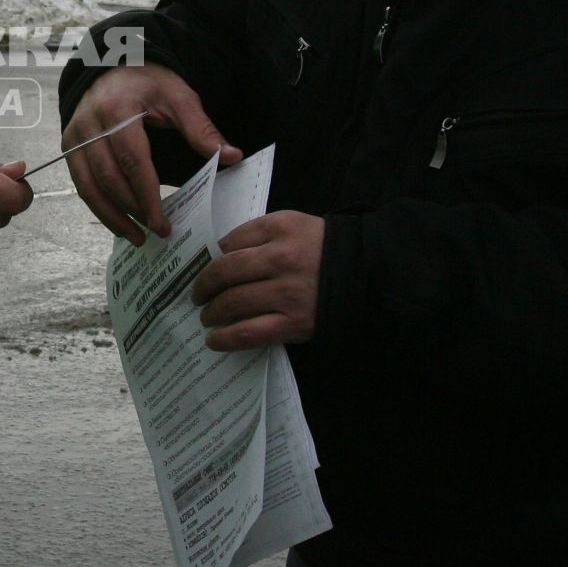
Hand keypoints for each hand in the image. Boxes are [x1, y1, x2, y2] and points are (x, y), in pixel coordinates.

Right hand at [63, 65, 239, 242]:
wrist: (113, 65)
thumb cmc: (148, 81)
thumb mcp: (178, 96)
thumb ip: (201, 129)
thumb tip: (231, 157)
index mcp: (117, 111)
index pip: (133, 163)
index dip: (147, 197)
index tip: (163, 224)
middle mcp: (89, 125)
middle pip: (109, 180)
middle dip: (132, 212)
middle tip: (155, 233)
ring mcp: (74, 137)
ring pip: (88, 188)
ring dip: (111, 217)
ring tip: (135, 236)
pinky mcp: (68, 146)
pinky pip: (81, 183)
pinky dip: (98, 206)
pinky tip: (117, 221)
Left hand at [191, 210, 324, 350]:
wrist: (370, 274)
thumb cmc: (324, 249)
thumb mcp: (294, 226)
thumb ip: (258, 235)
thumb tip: (217, 255)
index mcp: (281, 228)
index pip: (230, 242)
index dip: (208, 258)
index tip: (200, 268)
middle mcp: (282, 258)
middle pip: (225, 272)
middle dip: (203, 286)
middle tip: (197, 295)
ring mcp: (288, 292)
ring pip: (233, 302)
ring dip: (211, 312)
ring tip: (206, 316)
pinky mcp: (295, 322)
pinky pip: (250, 332)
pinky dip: (226, 338)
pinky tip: (214, 340)